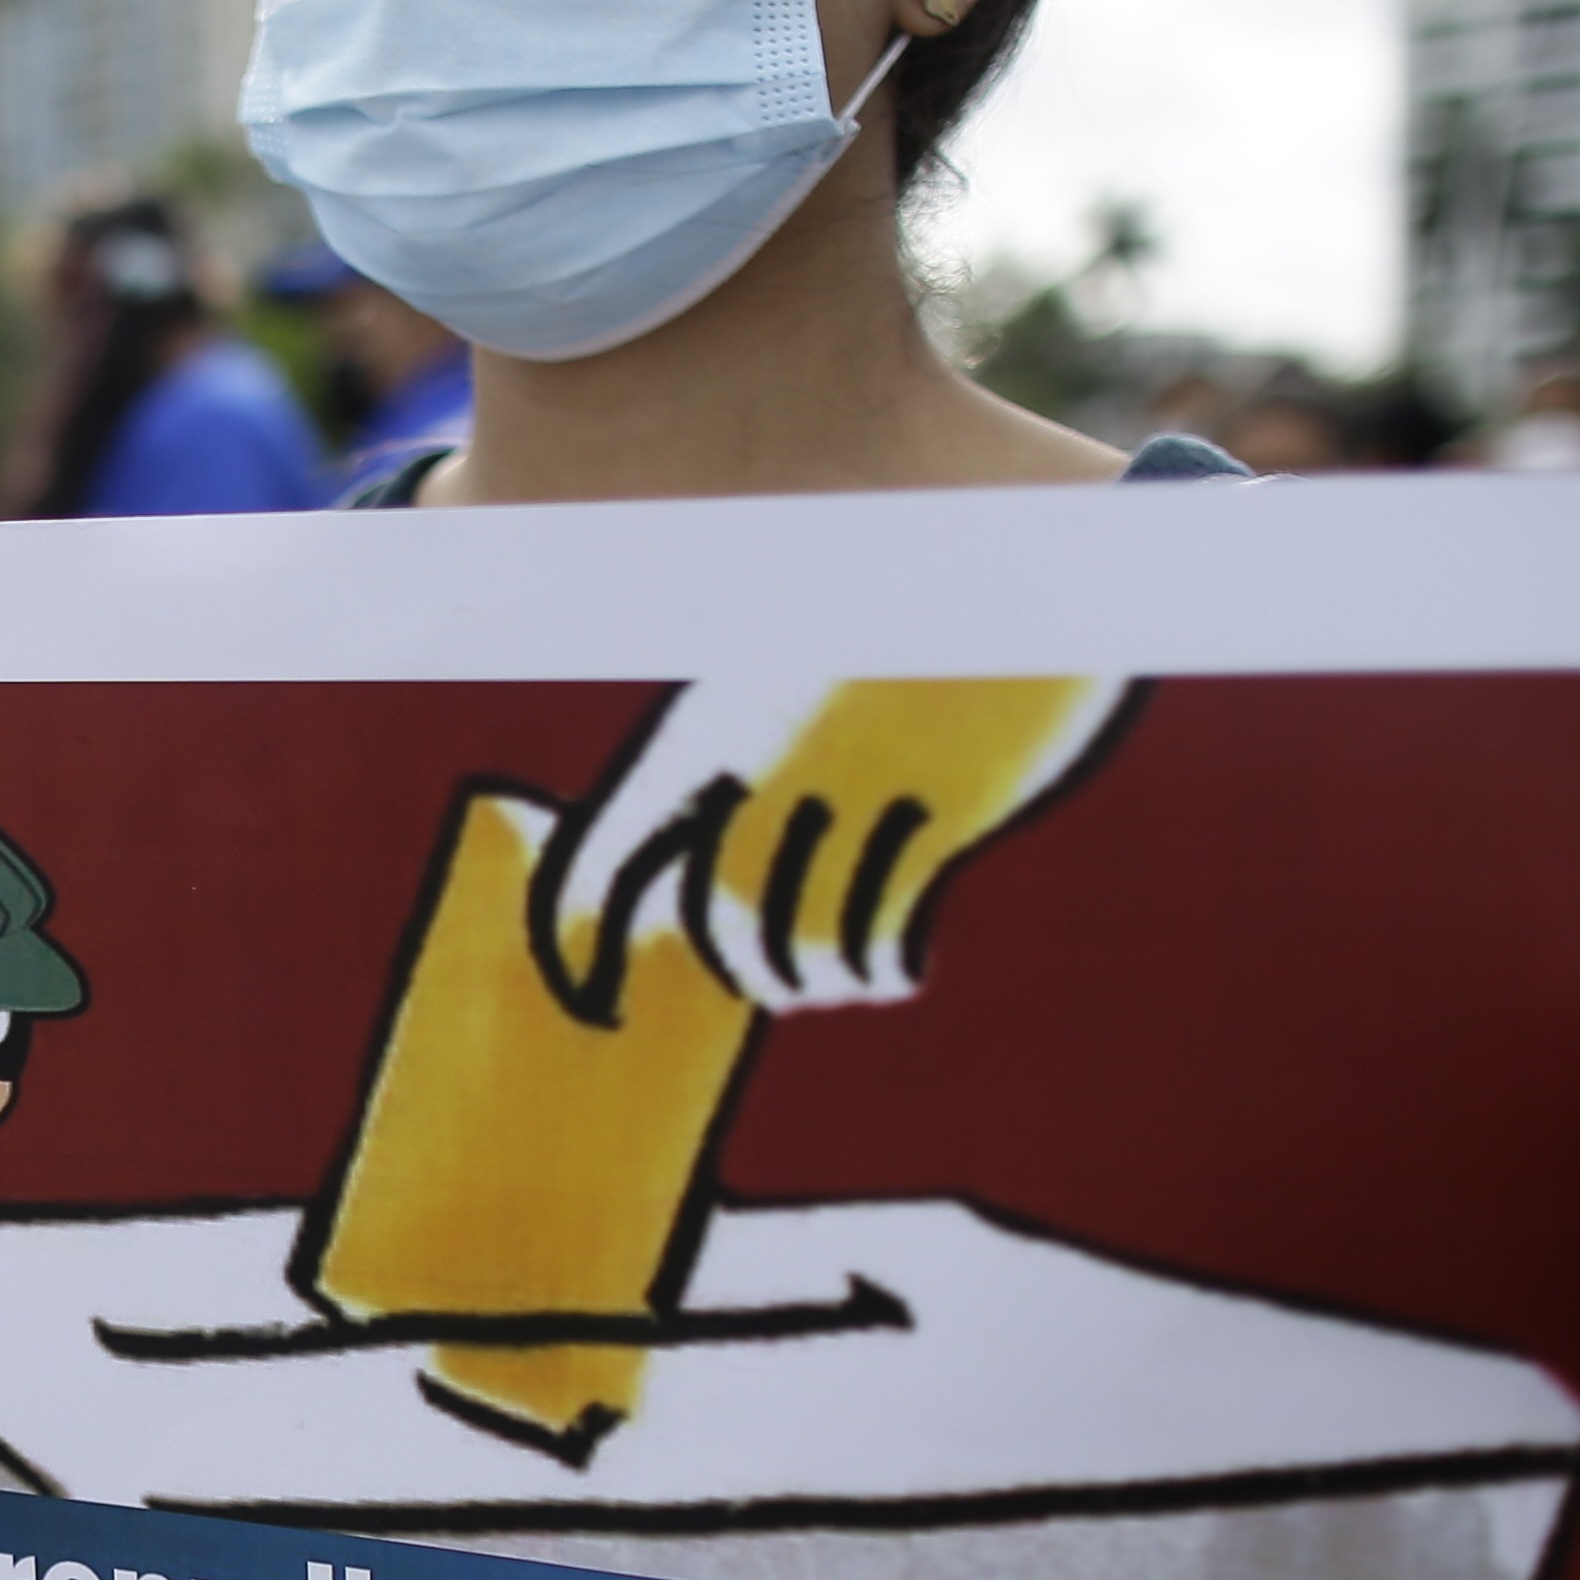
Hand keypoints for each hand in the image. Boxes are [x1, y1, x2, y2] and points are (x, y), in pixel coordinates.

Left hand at [534, 671, 1124, 1013]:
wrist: (1003, 569)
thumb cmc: (875, 642)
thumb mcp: (778, 682)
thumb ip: (724, 768)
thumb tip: (691, 881)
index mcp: (705, 729)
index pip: (601, 861)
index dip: (576, 946)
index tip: (590, 1010)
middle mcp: (766, 758)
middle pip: (720, 920)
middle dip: (746, 973)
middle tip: (779, 988)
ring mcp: (856, 779)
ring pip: (808, 935)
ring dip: (820, 979)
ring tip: (845, 980)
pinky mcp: (943, 799)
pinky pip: (888, 920)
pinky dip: (883, 965)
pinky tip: (898, 969)